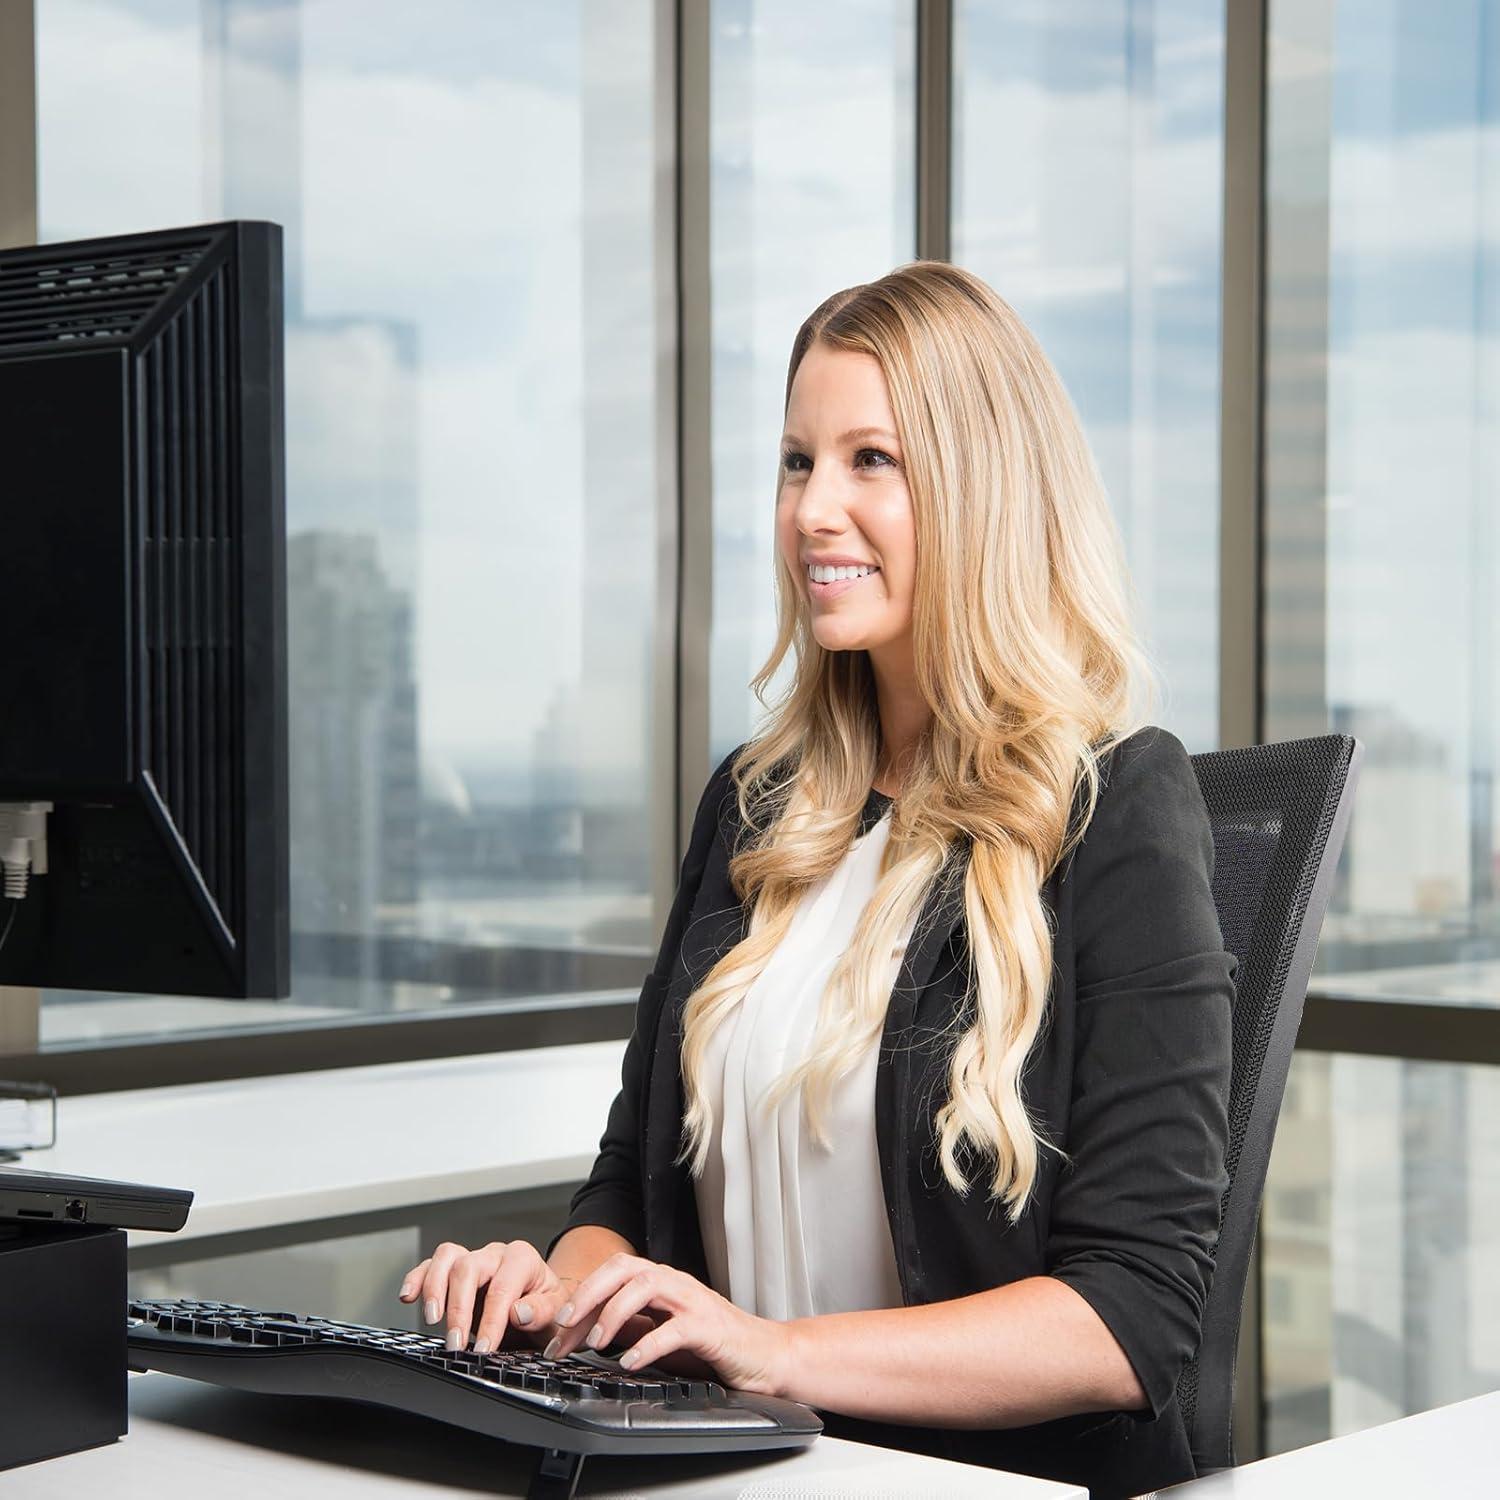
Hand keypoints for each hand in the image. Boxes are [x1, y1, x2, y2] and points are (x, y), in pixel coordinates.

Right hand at [398, 1238, 573, 1353]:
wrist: (542, 1310)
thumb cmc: (549, 1311)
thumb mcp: (557, 1316)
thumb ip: (542, 1311)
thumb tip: (519, 1312)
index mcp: (523, 1259)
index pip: (502, 1287)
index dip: (492, 1319)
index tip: (485, 1348)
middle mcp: (496, 1254)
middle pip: (469, 1267)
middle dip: (459, 1309)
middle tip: (457, 1344)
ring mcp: (474, 1259)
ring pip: (447, 1257)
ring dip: (435, 1289)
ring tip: (432, 1320)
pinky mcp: (455, 1270)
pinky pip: (431, 1264)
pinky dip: (417, 1278)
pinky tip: (409, 1296)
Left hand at [541, 1251, 793, 1396]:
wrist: (766, 1356)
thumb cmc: (715, 1345)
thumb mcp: (663, 1333)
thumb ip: (634, 1326)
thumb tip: (589, 1331)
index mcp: (662, 1283)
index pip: (613, 1273)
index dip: (582, 1294)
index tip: (557, 1327)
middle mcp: (675, 1283)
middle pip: (624, 1268)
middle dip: (589, 1292)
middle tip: (565, 1324)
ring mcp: (693, 1301)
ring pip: (646, 1287)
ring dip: (614, 1312)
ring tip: (594, 1341)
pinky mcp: (710, 1327)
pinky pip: (674, 1329)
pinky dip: (647, 1344)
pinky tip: (630, 1362)